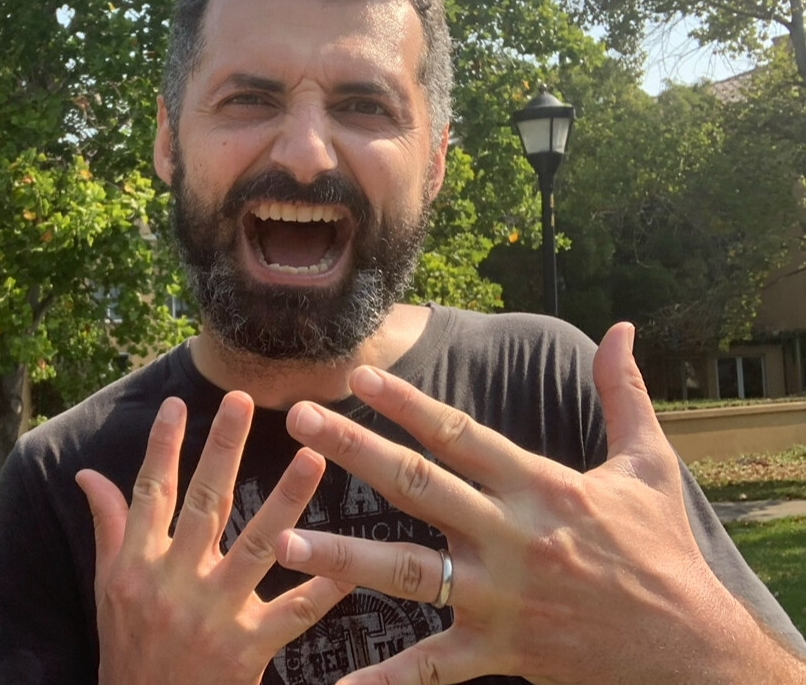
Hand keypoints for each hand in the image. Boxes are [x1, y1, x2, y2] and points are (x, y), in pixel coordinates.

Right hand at [76, 391, 352, 684]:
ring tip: (314, 458)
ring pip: (257, 545)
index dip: (163, 445)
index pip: (150, 492)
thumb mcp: (107, 590)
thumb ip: (109, 527)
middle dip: (224, 449)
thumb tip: (87, 474)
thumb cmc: (128, 651)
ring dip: (288, 499)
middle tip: (245, 400)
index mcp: (137, 566)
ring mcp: (212, 614)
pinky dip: (323, 586)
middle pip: (205, 503)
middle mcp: (172, 582)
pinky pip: (293, 611)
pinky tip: (351, 561)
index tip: (179, 402)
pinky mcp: (246, 649)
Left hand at [275, 323, 804, 684]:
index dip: (408, 403)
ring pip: (411, 572)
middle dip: (355, 451)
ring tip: (286, 543)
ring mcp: (502, 596)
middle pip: (420, 486)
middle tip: (299, 421)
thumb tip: (620, 329)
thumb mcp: (649, 465)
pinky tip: (341, 682)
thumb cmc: (663, 553)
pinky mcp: (501, 650)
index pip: (460, 434)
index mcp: (541, 487)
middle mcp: (512, 536)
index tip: (357, 374)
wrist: (692, 651)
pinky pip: (436, 665)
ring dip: (346, 559)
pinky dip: (390, 678)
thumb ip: (624, 394)